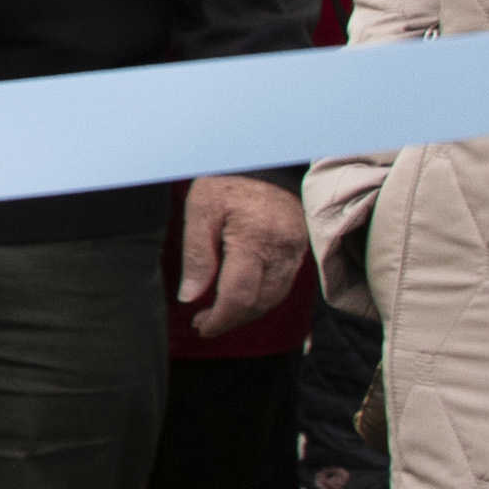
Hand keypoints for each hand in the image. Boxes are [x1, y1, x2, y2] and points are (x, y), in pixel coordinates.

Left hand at [176, 173, 309, 330]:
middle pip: (259, 303)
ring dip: (246, 313)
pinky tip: (240, 299)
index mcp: (254, 240)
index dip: (219, 319)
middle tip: (203, 323)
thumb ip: (197, 255)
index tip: (200, 326)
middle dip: (230, 320)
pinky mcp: (299, 251)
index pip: (239, 296)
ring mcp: (295, 252)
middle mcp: (282, 251)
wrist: (264, 161)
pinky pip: (282, 285)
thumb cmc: (228, 183)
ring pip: (274, 298)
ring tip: (217, 315)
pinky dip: (261, 299)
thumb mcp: (201, 210)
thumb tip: (190, 297)